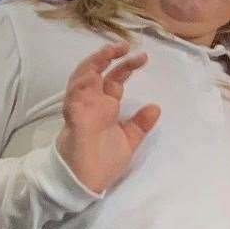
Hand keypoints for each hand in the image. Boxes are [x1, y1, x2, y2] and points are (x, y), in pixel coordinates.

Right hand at [55, 41, 160, 193]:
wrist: (85, 182)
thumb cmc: (102, 162)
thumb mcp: (129, 140)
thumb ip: (140, 124)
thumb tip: (155, 107)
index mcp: (105, 107)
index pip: (114, 79)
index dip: (126, 66)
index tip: (142, 57)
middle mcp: (92, 103)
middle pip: (98, 72)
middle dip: (110, 57)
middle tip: (127, 46)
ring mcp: (81, 108)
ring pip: (82, 77)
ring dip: (94, 62)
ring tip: (110, 51)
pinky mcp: (74, 117)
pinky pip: (74, 95)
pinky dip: (82, 82)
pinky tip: (93, 73)